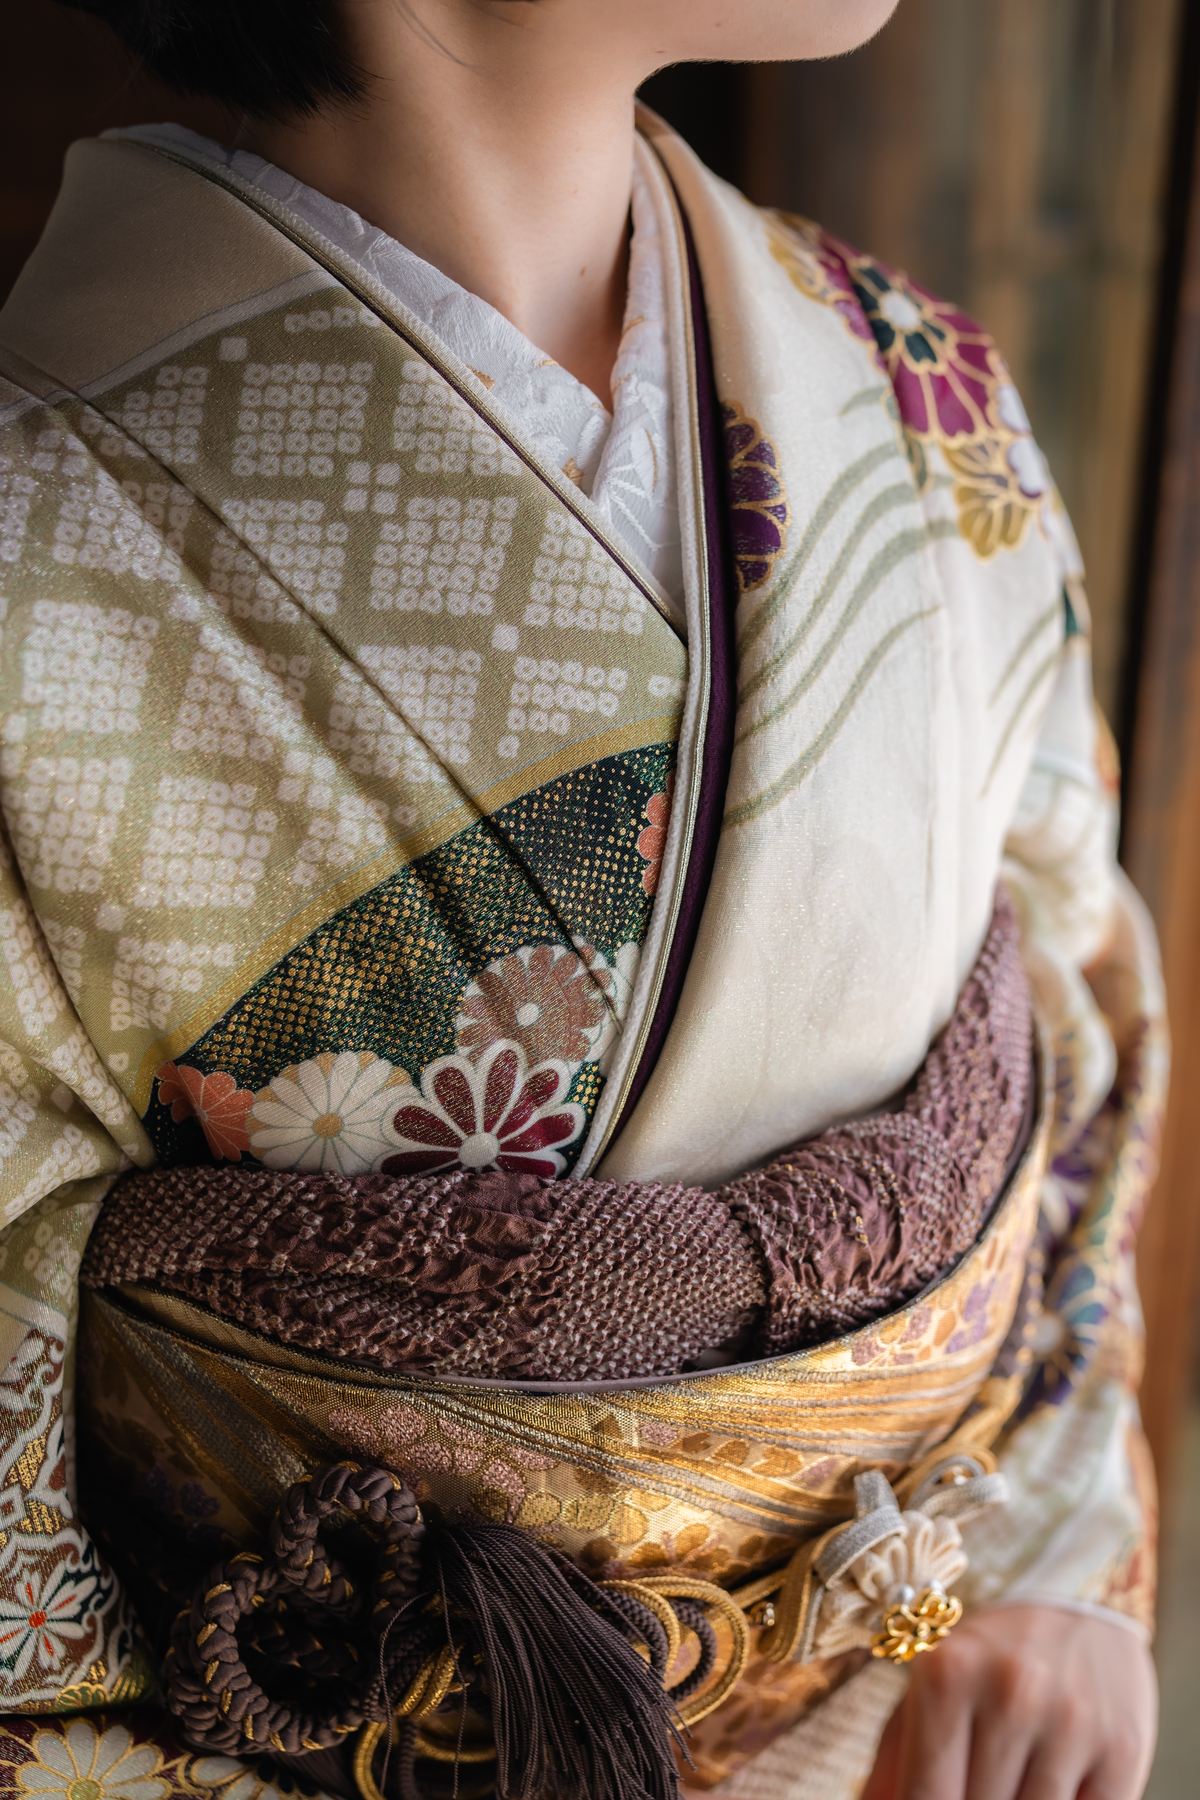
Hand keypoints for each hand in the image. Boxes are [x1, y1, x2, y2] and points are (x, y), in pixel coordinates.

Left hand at [860, 1604, 1156, 1799]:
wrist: (1080, 1602)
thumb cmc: (989, 1656)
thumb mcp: (931, 1687)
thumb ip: (897, 1757)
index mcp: (947, 1673)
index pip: (925, 1796)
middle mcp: (1010, 1691)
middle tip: (976, 1782)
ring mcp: (1071, 1722)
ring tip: (1010, 1780)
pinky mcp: (1123, 1749)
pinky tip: (1052, 1786)